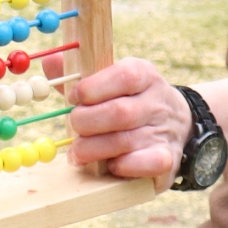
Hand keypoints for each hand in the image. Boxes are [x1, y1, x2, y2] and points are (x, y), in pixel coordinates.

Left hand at [66, 61, 227, 178]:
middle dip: (88, 122)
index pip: (123, 75)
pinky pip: (148, 163)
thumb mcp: (111, 82)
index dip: (93, 88)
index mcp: (143, 75)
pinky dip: (125, 165)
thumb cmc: (129, 102)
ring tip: (77, 153)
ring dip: (95, 149)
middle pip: (120, 112)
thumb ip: (81, 76)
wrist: (177, 125)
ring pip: (127, 140)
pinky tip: (111, 166)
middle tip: (73, 128)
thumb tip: (50, 61)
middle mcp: (157, 101)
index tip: (73, 98)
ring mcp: (164, 131)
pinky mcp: (168, 159)